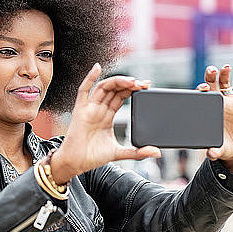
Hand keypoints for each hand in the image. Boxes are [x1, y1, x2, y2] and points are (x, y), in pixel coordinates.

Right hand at [50, 63, 160, 183]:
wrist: (75, 164)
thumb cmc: (92, 157)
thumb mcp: (120, 153)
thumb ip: (138, 152)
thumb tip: (157, 152)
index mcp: (107, 116)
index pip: (121, 96)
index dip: (133, 89)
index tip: (146, 86)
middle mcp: (98, 109)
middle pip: (115, 90)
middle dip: (129, 84)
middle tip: (143, 84)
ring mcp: (89, 108)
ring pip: (104, 87)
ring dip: (117, 81)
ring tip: (131, 81)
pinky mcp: (80, 110)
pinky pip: (83, 90)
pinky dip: (89, 78)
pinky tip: (97, 68)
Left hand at [196, 63, 232, 173]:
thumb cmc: (223, 147)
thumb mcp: (219, 150)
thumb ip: (214, 151)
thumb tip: (211, 154)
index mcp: (209, 111)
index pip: (202, 96)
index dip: (201, 89)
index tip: (202, 87)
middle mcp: (219, 103)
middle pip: (212, 85)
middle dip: (211, 76)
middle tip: (212, 70)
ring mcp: (231, 102)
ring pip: (226, 83)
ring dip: (225, 74)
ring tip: (225, 67)